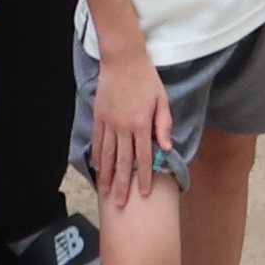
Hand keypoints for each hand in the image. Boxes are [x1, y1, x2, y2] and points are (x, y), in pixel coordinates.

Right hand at [87, 41, 176, 183]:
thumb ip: (163, 124)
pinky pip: (98, 141)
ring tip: (106, 193)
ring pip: (108, 155)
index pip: (143, 157)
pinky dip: (97, 156)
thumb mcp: (162, 99)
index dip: (143, 177)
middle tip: (121, 205)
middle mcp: (124, 127)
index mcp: (142, 124)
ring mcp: (109, 122)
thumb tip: (166, 147)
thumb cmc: (146, 78)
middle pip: (123, 162)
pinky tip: (97, 168)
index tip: (143, 194)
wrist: (122, 59)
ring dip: (107, 176)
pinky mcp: (99, 116)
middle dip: (123, 185)